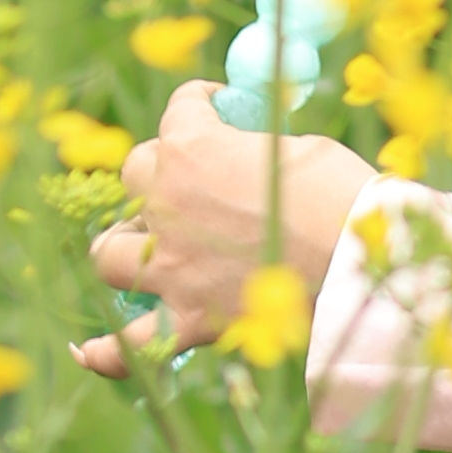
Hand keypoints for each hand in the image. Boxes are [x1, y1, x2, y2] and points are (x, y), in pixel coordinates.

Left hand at [79, 96, 376, 371]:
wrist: (360, 265)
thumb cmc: (343, 194)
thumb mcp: (301, 148)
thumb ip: (255, 151)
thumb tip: (246, 156)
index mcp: (194, 146)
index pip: (180, 108)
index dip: (199, 102)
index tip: (216, 105)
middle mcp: (166, 202)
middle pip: (136, 173)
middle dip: (159, 174)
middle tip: (188, 183)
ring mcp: (170, 264)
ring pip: (109, 252)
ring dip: (123, 246)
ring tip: (139, 249)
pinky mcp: (186, 318)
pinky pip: (126, 344)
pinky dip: (106, 350)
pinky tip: (92, 349)